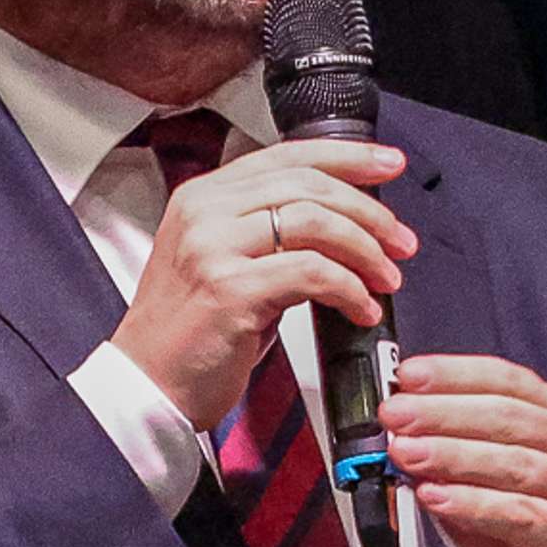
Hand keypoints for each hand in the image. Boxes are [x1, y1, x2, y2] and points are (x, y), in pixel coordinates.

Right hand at [109, 139, 414, 430]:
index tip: (389, 166)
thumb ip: (268, 235)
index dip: (349, 157)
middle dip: (369, 211)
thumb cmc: (187, 337)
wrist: (146, 390)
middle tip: (400, 241)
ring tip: (386, 279)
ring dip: (365, 250)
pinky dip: (349, 290)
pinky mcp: (230, 290)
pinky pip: (312, 273)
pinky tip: (360, 309)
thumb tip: (338, 226)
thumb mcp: (223, 265)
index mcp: (204, 198)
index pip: (288, 156)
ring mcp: (214, 249)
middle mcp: (206, 213)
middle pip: (309, 185)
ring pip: (315, 223)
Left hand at [381, 353, 546, 546]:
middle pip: (506, 416)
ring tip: (407, 453)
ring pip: (512, 462)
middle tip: (396, 416)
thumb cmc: (530, 525)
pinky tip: (437, 498)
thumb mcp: (484, 480)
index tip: (407, 377)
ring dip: (452, 455)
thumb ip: (449, 457)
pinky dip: (472, 504)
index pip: (504, 380)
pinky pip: (518, 514)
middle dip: (443, 413)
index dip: (454, 374)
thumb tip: (399, 435)